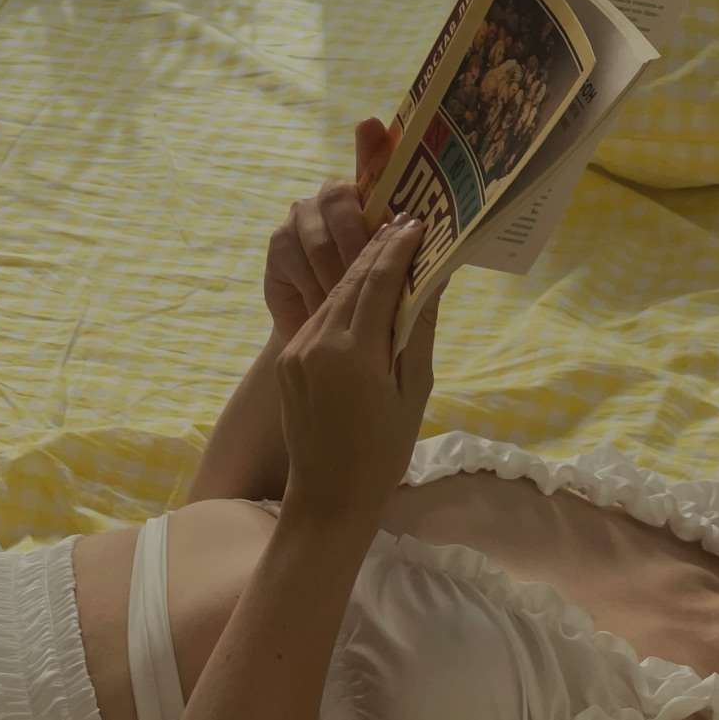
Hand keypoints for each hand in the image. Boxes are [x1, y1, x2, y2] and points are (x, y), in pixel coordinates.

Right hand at [262, 117, 400, 343]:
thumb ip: (420, 262)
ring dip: (339, 275)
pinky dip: (314, 288)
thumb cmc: (377, 314)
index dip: (372, 147)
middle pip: (340, 196)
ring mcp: (303, 217)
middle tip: (375, 275)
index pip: (375, 167)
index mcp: (375, 202)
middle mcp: (336, 198)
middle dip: (360, 241)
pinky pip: (295, 258)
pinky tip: (324, 310)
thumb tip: (449, 242)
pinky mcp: (280, 243)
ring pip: (319, 237)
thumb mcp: (406, 289)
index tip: (371, 126)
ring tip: (354, 309)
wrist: (333, 349)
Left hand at [276, 216, 446, 522]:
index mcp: (354, 353)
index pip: (377, 282)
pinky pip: (319, 322)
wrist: (329, 495)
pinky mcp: (287, 362)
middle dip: (377, 250)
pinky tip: (361, 296)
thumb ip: (417, 333)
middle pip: (351, 282)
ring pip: (333, 298)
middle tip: (404, 224)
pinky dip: (342, 304)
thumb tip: (431, 283)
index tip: (418, 224)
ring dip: (359, 273)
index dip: (398, 249)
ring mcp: (298, 352)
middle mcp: (319, 343)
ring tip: (386, 252)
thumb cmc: (383, 452)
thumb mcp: (412, 393)